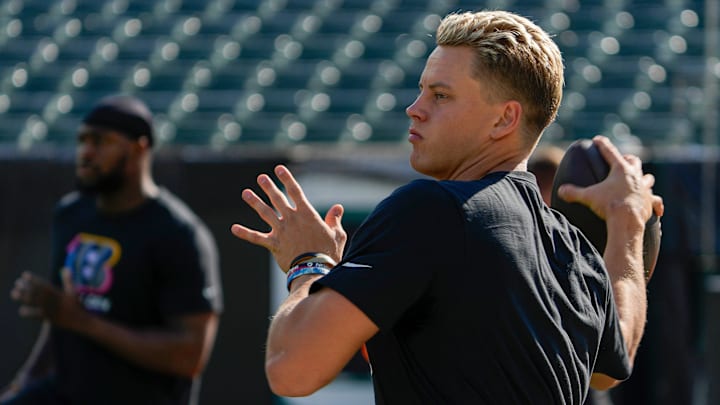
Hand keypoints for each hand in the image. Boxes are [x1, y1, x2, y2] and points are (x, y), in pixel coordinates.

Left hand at [10, 269, 87, 329]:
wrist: (80, 320)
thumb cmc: (76, 305)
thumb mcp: (73, 291)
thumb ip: (68, 280)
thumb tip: (66, 268)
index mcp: (58, 293)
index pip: (44, 284)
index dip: (34, 279)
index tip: (25, 274)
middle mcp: (54, 300)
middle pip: (38, 292)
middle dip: (26, 287)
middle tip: (17, 282)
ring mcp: (51, 309)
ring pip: (35, 302)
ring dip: (24, 297)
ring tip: (14, 293)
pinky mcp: (49, 318)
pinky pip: (38, 315)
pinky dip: (30, 313)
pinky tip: (22, 310)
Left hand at [230, 165, 346, 270]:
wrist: (315, 269)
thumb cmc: (328, 253)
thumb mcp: (336, 234)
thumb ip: (334, 220)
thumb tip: (338, 208)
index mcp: (307, 214)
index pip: (295, 192)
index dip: (287, 179)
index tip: (279, 169)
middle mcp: (291, 219)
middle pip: (277, 199)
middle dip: (268, 187)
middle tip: (261, 178)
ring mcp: (281, 231)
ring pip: (265, 213)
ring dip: (255, 202)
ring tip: (245, 193)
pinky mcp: (274, 244)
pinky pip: (256, 238)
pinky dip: (245, 233)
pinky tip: (234, 228)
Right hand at [557, 136, 663, 224]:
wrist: (626, 221)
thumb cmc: (608, 205)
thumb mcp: (587, 197)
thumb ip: (573, 192)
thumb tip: (560, 190)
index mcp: (620, 170)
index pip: (610, 152)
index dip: (602, 145)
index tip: (598, 139)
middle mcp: (635, 176)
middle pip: (634, 161)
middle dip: (628, 159)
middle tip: (623, 160)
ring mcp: (644, 189)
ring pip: (648, 178)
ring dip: (644, 178)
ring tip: (642, 180)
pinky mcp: (650, 202)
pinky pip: (656, 201)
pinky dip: (656, 203)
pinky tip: (658, 208)